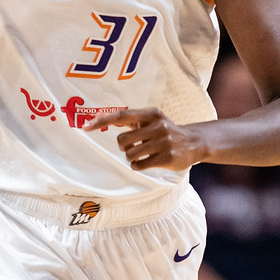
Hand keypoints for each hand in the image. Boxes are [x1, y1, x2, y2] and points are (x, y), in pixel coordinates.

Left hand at [85, 108, 208, 170]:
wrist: (194, 143)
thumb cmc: (166, 131)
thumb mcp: (152, 120)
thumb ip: (131, 119)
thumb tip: (103, 118)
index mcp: (152, 114)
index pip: (122, 116)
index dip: (102, 121)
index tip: (85, 126)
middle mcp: (158, 126)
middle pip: (122, 139)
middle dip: (123, 146)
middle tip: (132, 146)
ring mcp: (163, 142)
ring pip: (130, 154)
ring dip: (131, 156)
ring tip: (142, 154)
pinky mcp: (166, 157)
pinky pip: (138, 165)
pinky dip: (137, 165)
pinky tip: (146, 162)